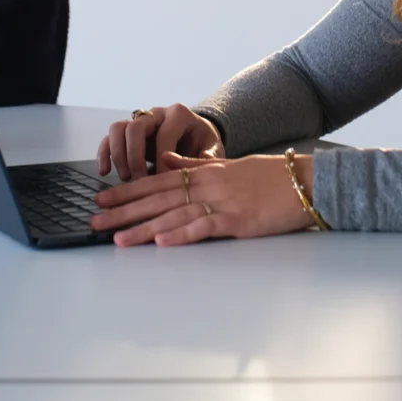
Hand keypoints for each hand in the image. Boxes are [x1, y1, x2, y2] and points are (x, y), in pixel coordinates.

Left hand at [91, 149, 318, 245]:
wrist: (306, 182)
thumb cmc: (270, 177)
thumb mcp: (229, 165)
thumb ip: (196, 163)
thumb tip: (167, 159)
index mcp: (205, 172)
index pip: (157, 181)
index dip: (127, 191)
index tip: (102, 198)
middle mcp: (208, 185)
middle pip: (158, 198)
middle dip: (124, 210)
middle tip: (95, 220)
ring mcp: (222, 202)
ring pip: (174, 214)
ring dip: (144, 227)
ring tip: (118, 238)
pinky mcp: (238, 220)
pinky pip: (204, 227)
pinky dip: (182, 234)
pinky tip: (161, 241)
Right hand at [97, 103, 223, 179]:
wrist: (196, 136)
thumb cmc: (203, 142)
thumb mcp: (213, 147)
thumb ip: (207, 156)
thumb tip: (196, 164)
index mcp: (179, 114)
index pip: (164, 134)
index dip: (161, 159)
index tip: (162, 182)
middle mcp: (156, 113)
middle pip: (136, 127)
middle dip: (134, 156)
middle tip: (138, 179)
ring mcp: (140, 121)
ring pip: (118, 128)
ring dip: (118, 154)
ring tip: (125, 177)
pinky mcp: (128, 132)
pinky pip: (109, 137)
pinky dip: (104, 153)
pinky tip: (105, 171)